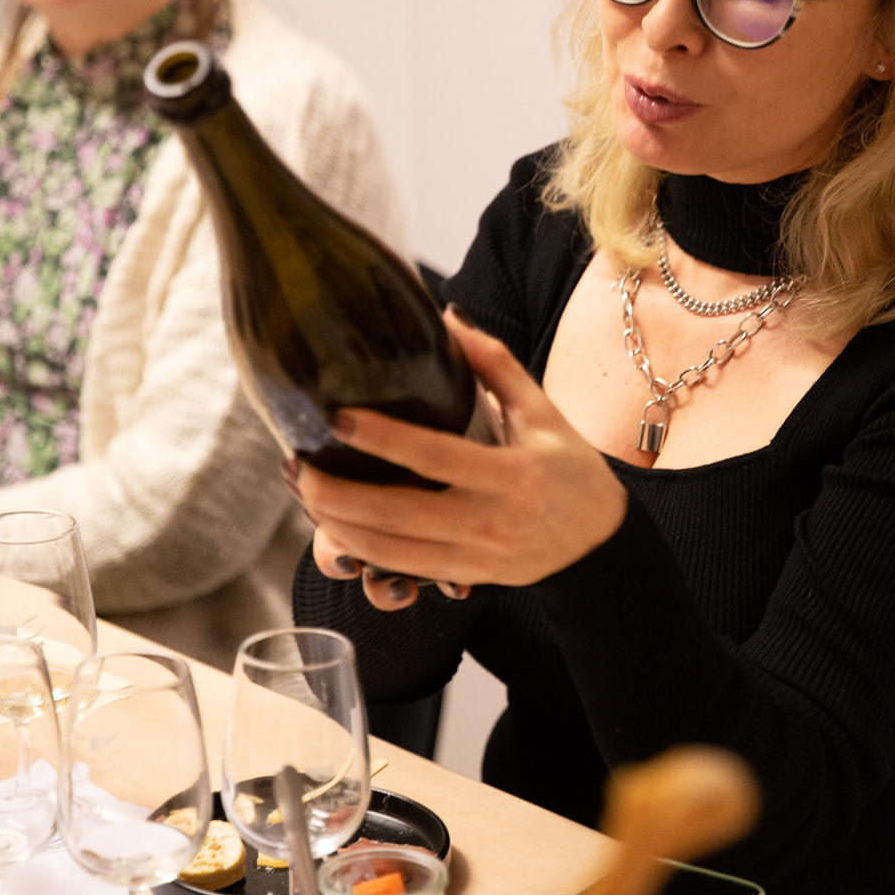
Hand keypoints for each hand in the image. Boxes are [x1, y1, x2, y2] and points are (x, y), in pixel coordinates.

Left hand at [295, 309, 628, 611]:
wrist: (600, 543)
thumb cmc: (571, 470)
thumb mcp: (544, 412)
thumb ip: (495, 364)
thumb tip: (448, 316)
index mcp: (514, 474)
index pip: (435, 456)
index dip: (381, 439)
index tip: (337, 417)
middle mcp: (492, 521)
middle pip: (398, 513)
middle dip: (336, 493)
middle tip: (295, 467)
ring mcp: (476, 557)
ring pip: (390, 550)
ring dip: (336, 526)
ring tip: (303, 493)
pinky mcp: (465, 578)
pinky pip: (401, 569)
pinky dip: (360, 550)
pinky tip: (332, 525)